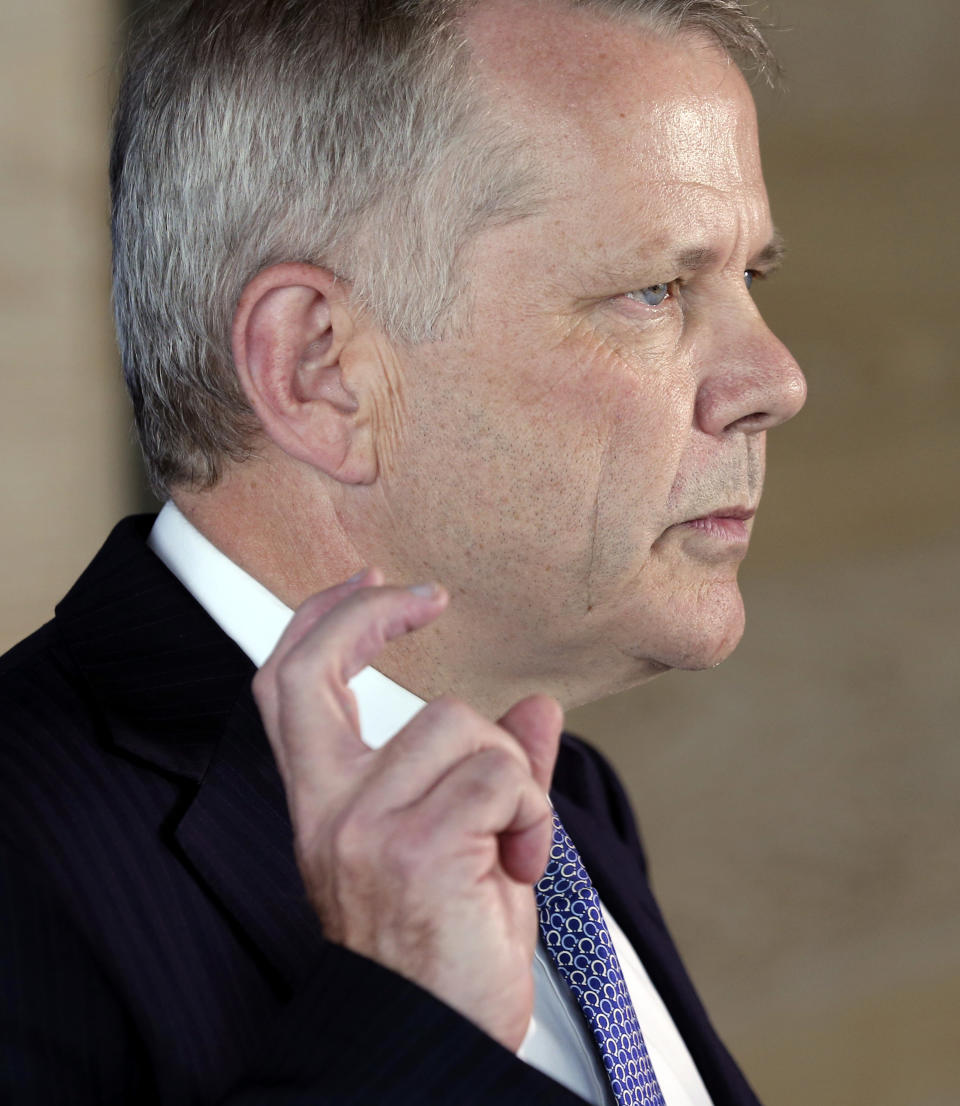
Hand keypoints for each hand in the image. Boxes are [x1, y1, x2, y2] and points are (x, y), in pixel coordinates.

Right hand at [252, 569, 562, 1050]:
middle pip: (317, 669)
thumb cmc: (443, 954)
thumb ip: (488, 770)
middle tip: (428, 598)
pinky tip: (521, 860)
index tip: (371, 583)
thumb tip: (536, 706)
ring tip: (511, 838)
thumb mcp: (457, 848)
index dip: (321, 619)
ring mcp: (365, 828)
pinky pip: (501, 774)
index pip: (284, 686)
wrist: (433, 1045)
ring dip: (507, 769)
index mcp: (320, 805)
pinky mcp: (418, 849)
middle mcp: (327, 810)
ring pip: (460, 724)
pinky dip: (531, 810)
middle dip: (371, 611)